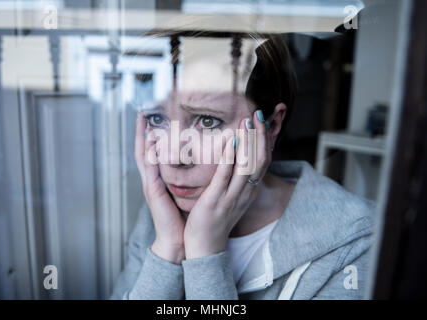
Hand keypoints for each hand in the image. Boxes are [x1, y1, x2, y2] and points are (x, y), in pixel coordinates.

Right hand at [135, 111, 184, 263]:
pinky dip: (149, 154)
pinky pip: (150, 168)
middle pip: (144, 148)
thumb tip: (198, 160)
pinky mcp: (152, 191)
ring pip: (143, 155)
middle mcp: (152, 178)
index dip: (151, 133)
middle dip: (142, 129)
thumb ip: (187, 176)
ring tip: (142, 118)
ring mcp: (150, 184)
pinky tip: (152, 141)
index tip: (152, 116)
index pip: (154, 150)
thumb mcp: (186, 191)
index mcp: (160, 178)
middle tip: (141, 111)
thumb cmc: (184, 216)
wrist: (179, 239)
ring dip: (142, 136)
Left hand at [183, 110, 271, 258]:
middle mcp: (245, 192)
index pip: (263, 161)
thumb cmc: (215, 218)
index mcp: (248, 190)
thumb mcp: (231, 196)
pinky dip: (230, 157)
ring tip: (247, 121)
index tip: (261, 120)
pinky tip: (231, 141)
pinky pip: (225, 176)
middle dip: (259, 136)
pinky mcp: (216, 200)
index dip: (264, 140)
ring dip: (248, 142)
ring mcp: (232, 197)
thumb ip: (235, 177)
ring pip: (247, 166)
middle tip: (257, 114)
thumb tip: (236, 155)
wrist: (205, 245)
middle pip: (259, 160)